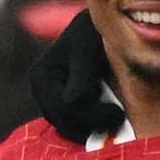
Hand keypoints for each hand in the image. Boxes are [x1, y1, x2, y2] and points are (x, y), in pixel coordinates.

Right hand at [28, 9, 123, 143]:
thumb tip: (70, 101)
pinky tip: (108, 119)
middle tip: (119, 120)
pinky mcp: (62, 108)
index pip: (62, 108)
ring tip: (115, 118)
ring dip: (92, 127)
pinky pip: (74, 126)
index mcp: (40, 77)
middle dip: (92, 124)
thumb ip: (81, 77)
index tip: (118, 113)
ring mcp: (48, 102)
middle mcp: (39, 93)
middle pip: (63, 122)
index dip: (91, 115)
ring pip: (68, 128)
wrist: (95, 31)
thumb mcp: (88, 52)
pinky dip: (91, 126)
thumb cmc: (93, 35)